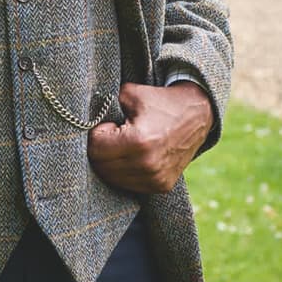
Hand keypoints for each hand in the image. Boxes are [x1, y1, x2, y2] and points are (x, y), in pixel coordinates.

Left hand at [87, 82, 212, 193]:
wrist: (197, 116)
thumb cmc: (160, 102)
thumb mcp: (131, 94)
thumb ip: (107, 104)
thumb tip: (85, 114)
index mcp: (139, 141)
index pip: (96, 148)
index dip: (95, 134)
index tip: (106, 124)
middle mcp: (147, 165)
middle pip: (102, 167)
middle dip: (100, 150)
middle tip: (110, 135)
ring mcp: (155, 179)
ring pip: (113, 179)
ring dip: (110, 163)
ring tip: (120, 145)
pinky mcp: (161, 187)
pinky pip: (129, 185)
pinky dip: (124, 172)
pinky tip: (130, 156)